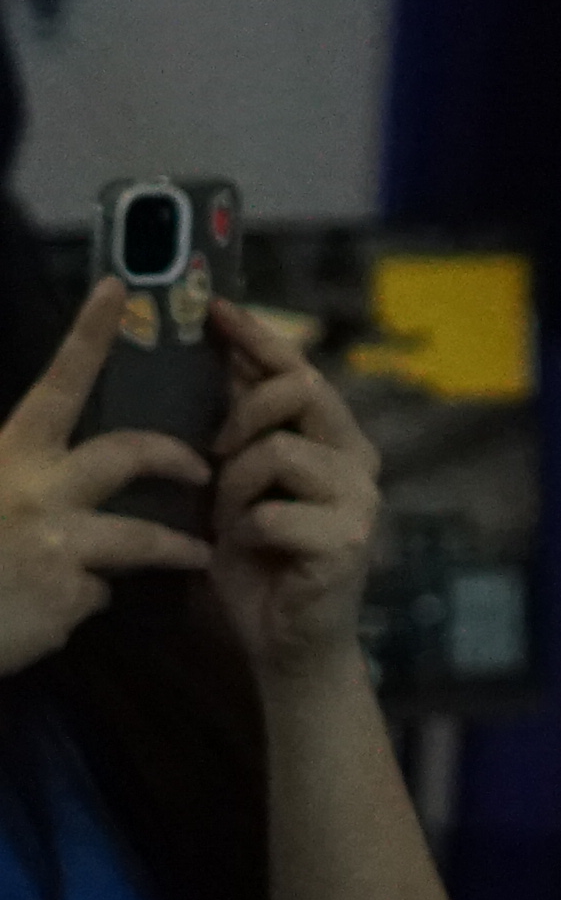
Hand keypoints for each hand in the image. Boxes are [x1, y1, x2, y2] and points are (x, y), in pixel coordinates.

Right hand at [0, 282, 223, 679]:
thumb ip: (24, 477)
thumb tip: (62, 473)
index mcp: (10, 455)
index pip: (56, 385)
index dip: (87, 336)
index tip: (116, 289)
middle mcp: (34, 489)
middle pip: (127, 453)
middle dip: (174, 457)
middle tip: (202, 468)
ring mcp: (54, 542)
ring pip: (142, 537)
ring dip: (176, 548)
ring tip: (197, 555)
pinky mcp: (67, 595)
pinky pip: (99, 592)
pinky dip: (87, 599)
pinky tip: (56, 610)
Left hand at [200, 297, 385, 686]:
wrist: (287, 643)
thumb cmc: (260, 563)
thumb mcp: (239, 483)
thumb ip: (240, 431)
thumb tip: (217, 361)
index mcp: (337, 443)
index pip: (300, 370)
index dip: (258, 337)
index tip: (215, 309)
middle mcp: (360, 463)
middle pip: (302, 391)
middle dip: (243, 413)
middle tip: (216, 450)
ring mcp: (361, 502)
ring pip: (279, 453)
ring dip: (236, 486)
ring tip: (232, 519)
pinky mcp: (348, 542)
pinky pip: (273, 512)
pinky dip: (245, 531)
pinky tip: (249, 552)